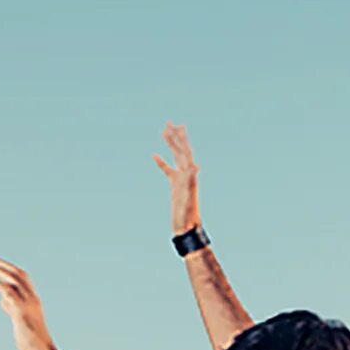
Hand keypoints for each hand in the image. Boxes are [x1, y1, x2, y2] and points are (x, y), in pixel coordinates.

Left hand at [0, 256, 57, 349]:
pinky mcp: (20, 308)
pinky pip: (4, 288)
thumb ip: (12, 309)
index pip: (21, 276)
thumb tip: (3, 301)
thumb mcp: (19, 322)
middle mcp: (31, 297)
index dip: (5, 268)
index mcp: (33, 300)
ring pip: (11, 276)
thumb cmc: (31, 343)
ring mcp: (27, 302)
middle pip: (16, 271)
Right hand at [154, 123, 200, 237]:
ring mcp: (181, 179)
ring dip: (170, 145)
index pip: (185, 152)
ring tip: (164, 131)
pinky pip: (167, 171)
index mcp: (190, 175)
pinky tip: (154, 155)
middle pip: (181, 151)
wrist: (186, 227)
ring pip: (174, 158)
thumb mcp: (188, 196)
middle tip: (170, 122)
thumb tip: (195, 166)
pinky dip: (162, 162)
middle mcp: (187, 175)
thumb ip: (190, 181)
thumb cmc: (187, 214)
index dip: (182, 139)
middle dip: (176, 137)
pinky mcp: (175, 186)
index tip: (179, 126)